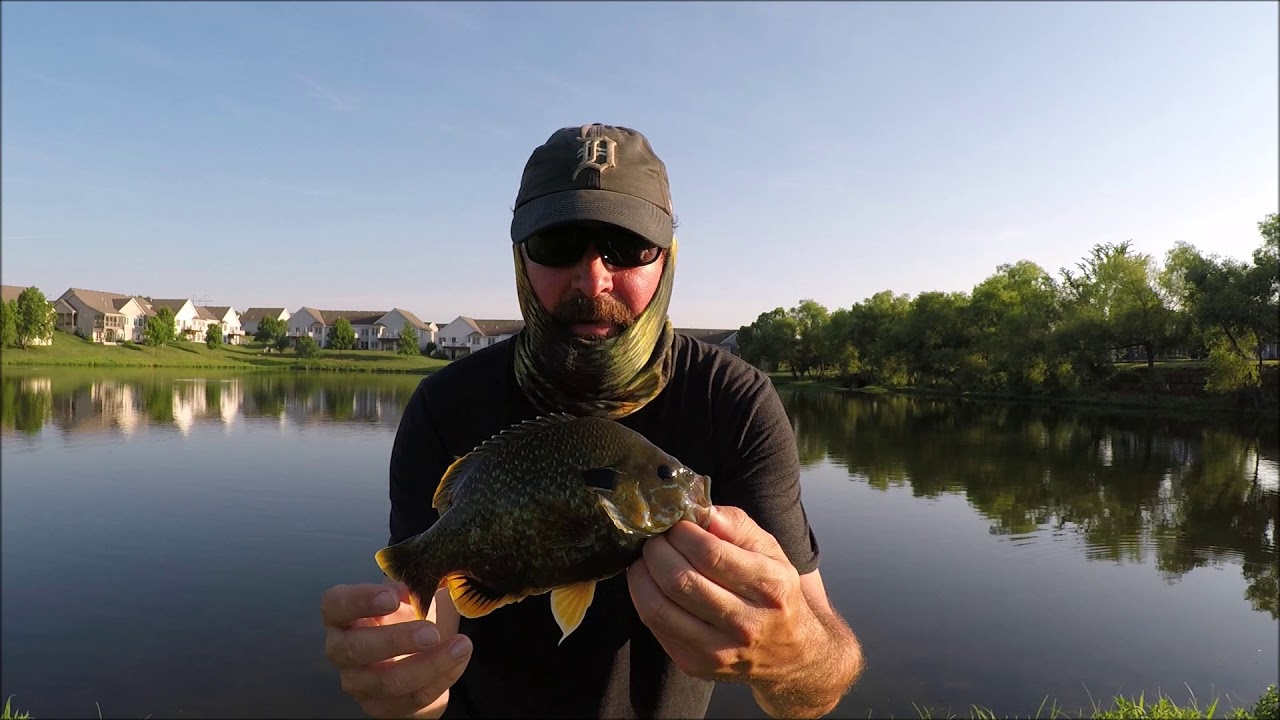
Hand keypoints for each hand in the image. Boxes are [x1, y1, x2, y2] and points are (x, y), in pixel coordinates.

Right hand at [321, 581, 471, 718]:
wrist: (422, 653)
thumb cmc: (409, 616)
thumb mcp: (412, 594)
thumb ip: (414, 584)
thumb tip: (417, 585)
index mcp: (342, 615)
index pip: (336, 605)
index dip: (361, 600)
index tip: (394, 597)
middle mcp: (341, 650)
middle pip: (355, 649)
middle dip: (396, 640)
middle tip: (432, 632)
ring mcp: (358, 682)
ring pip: (386, 681)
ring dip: (429, 665)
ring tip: (461, 646)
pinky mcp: (380, 707)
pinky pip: (411, 699)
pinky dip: (440, 680)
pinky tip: (460, 660)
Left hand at [626, 505, 817, 688]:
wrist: (788, 654)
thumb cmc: (775, 593)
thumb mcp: (771, 551)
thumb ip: (737, 524)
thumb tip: (700, 510)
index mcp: (770, 587)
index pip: (710, 554)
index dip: (682, 533)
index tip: (676, 524)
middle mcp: (746, 623)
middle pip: (679, 580)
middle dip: (656, 551)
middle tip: (656, 539)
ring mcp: (718, 650)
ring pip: (658, 608)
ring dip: (641, 575)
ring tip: (647, 559)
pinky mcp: (694, 664)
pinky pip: (654, 626)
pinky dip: (644, 598)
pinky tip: (651, 583)